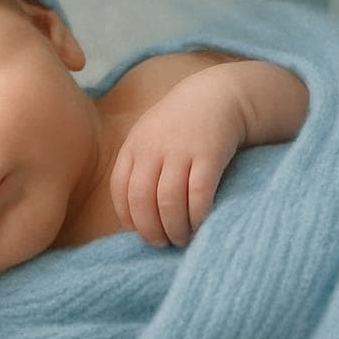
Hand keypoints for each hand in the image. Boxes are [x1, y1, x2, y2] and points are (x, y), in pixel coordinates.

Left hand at [110, 74, 245, 247]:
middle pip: (142, 200)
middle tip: (161, 243)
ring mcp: (180, 151)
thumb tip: (134, 213)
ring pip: (168, 202)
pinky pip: (198, 194)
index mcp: (134, 145)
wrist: (218, 95)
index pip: (120, 190)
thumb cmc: (182, 123)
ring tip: (181, 238)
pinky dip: (197, 216)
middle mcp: (153, 148)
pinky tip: (199, 224)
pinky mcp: (209, 155)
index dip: (128, 217)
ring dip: (174, 228)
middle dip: (150, 230)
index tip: (140, 231)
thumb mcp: (150, 135)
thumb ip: (139, 165)